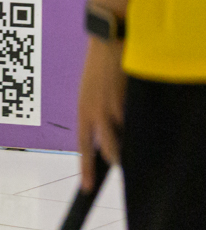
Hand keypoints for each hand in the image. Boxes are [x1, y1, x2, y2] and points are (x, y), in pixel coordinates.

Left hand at [76, 37, 126, 190]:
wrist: (109, 40)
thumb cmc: (102, 67)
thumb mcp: (92, 92)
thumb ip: (97, 112)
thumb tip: (110, 132)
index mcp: (83, 111)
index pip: (83, 147)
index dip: (86, 169)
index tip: (88, 188)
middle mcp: (94, 113)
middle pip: (107, 151)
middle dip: (117, 159)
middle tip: (124, 163)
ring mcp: (112, 108)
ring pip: (123, 141)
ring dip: (130, 146)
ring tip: (136, 143)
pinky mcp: (128, 101)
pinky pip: (136, 124)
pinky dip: (141, 127)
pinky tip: (146, 125)